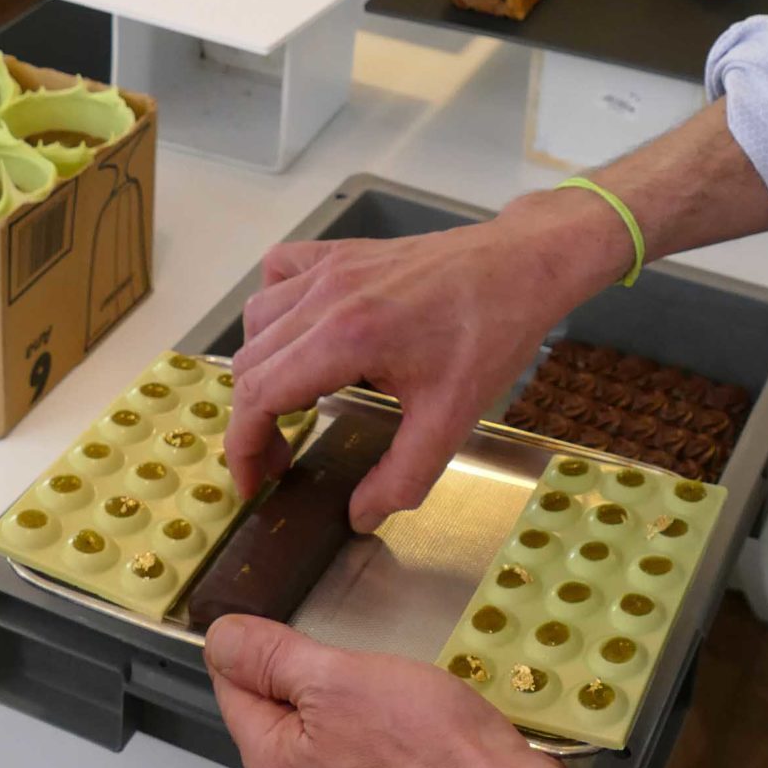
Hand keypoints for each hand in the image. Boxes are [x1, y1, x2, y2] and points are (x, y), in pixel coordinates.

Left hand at [206, 616, 578, 767]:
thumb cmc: (431, 745)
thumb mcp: (339, 676)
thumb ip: (271, 657)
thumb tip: (220, 640)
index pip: (233, 689)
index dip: (260, 647)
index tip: (296, 630)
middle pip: (277, 716)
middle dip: (309, 680)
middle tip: (357, 663)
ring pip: (320, 737)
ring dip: (344, 707)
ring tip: (389, 695)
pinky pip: (356, 761)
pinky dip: (373, 737)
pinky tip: (405, 727)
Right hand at [226, 189, 632, 529]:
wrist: (522, 264)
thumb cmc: (492, 333)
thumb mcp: (452, 419)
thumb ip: (402, 477)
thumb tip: (360, 516)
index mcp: (347, 338)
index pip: (259, 395)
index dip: (244, 447)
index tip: (255, 483)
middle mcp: (326, 297)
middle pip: (249, 364)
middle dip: (254, 421)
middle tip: (284, 458)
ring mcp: (332, 267)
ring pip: (257, 319)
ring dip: (261, 366)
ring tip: (293, 402)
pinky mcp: (344, 251)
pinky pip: (280, 269)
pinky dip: (275, 304)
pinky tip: (300, 331)